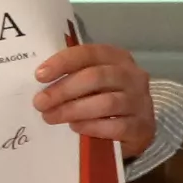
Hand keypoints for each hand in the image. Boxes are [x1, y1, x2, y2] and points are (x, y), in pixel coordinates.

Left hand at [34, 42, 155, 156]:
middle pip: (96, 77)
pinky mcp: (142, 126)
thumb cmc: (103, 99)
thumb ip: (71, 77)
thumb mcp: (89, 83)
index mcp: (117, 58)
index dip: (63, 62)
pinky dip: (92, 127)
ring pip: (106, 103)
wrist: (133, 129)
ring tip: (51, 117)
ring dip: (73, 110)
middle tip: (40, 103)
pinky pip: (116, 126)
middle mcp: (133, 76)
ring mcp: (140, 101)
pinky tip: (75, 128)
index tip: (39, 76)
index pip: (89, 53)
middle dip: (63, 90)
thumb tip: (39, 84)